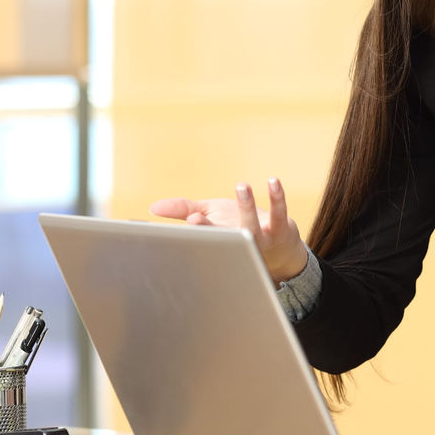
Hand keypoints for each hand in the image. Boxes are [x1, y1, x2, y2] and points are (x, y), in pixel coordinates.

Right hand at [149, 177, 309, 281]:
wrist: (280, 253)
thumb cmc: (238, 231)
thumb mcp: (210, 218)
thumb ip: (183, 210)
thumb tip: (153, 207)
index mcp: (218, 240)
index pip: (205, 237)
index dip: (198, 230)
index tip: (191, 220)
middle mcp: (238, 242)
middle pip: (223, 237)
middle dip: (209, 229)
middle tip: (195, 217)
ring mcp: (261, 238)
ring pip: (251, 225)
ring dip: (245, 206)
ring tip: (241, 186)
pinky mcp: (281, 229)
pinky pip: (279, 213)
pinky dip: (276, 197)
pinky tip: (273, 182)